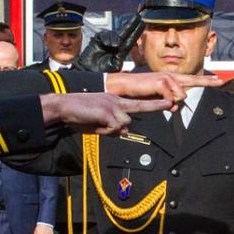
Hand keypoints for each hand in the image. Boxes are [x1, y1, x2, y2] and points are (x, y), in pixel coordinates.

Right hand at [39, 93, 171, 135]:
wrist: (64, 107)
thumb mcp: (99, 123)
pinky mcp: (107, 111)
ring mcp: (112, 105)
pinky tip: (95, 125)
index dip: (153, 104)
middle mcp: (116, 100)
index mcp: (115, 101)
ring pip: (125, 124)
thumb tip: (123, 132)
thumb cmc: (79, 115)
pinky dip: (106, 131)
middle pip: (139, 108)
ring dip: (112, 130)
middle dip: (156, 106)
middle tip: (170, 104)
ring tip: (97, 125)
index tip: (167, 103)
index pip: (138, 103)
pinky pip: (114, 128)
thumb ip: (112, 127)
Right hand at [106, 71, 222, 102]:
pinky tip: (154, 96)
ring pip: (181, 96)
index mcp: (172, 79)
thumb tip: (175, 107)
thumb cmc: (141, 92)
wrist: (126, 87)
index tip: (218, 80)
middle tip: (221, 81)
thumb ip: (168, 103)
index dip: (206, 80)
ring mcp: (167, 77)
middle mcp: (171, 76)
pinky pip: (170, 99)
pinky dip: (163, 102)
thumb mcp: (157, 100)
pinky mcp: (161, 81)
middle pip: (194, 80)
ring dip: (170, 101)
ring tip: (157, 97)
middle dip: (208, 81)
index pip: (192, 79)